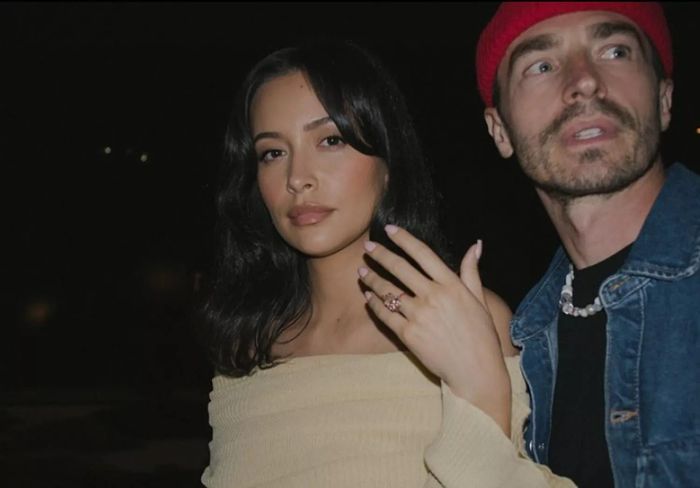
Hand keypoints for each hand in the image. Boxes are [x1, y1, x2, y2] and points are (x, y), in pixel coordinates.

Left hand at [358, 225, 510, 432]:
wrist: (475, 371)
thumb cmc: (481, 336)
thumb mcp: (480, 300)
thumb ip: (471, 271)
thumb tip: (475, 245)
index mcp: (451, 285)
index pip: (423, 254)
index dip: (404, 239)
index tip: (390, 230)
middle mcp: (434, 296)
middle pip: (400, 268)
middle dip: (381, 255)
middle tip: (367, 247)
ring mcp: (419, 315)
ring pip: (388, 291)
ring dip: (372, 279)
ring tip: (361, 271)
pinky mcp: (408, 334)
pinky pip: (385, 315)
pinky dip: (374, 304)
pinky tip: (368, 297)